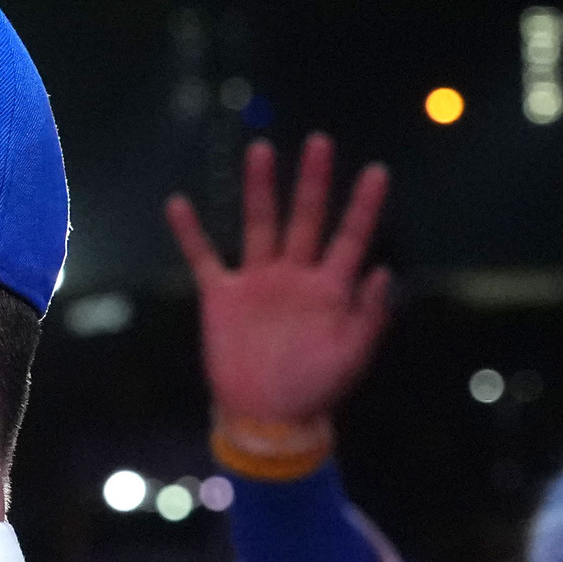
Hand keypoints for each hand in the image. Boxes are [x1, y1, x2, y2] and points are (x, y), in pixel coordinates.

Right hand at [165, 134, 391, 426]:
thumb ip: (369, 315)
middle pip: (306, 218)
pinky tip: (178, 204)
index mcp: (330, 288)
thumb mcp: (352, 356)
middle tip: (319, 142)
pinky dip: (190, 233)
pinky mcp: (222, 296)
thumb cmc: (314, 389)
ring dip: (259, 189)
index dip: (363, 206)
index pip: (350, 237)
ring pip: (259, 225)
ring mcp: (257, 282)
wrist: (267, 419)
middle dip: (312, 181)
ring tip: (260, 149)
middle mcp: (294, 276)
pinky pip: (204, 257)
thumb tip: (384, 270)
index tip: (377, 171)